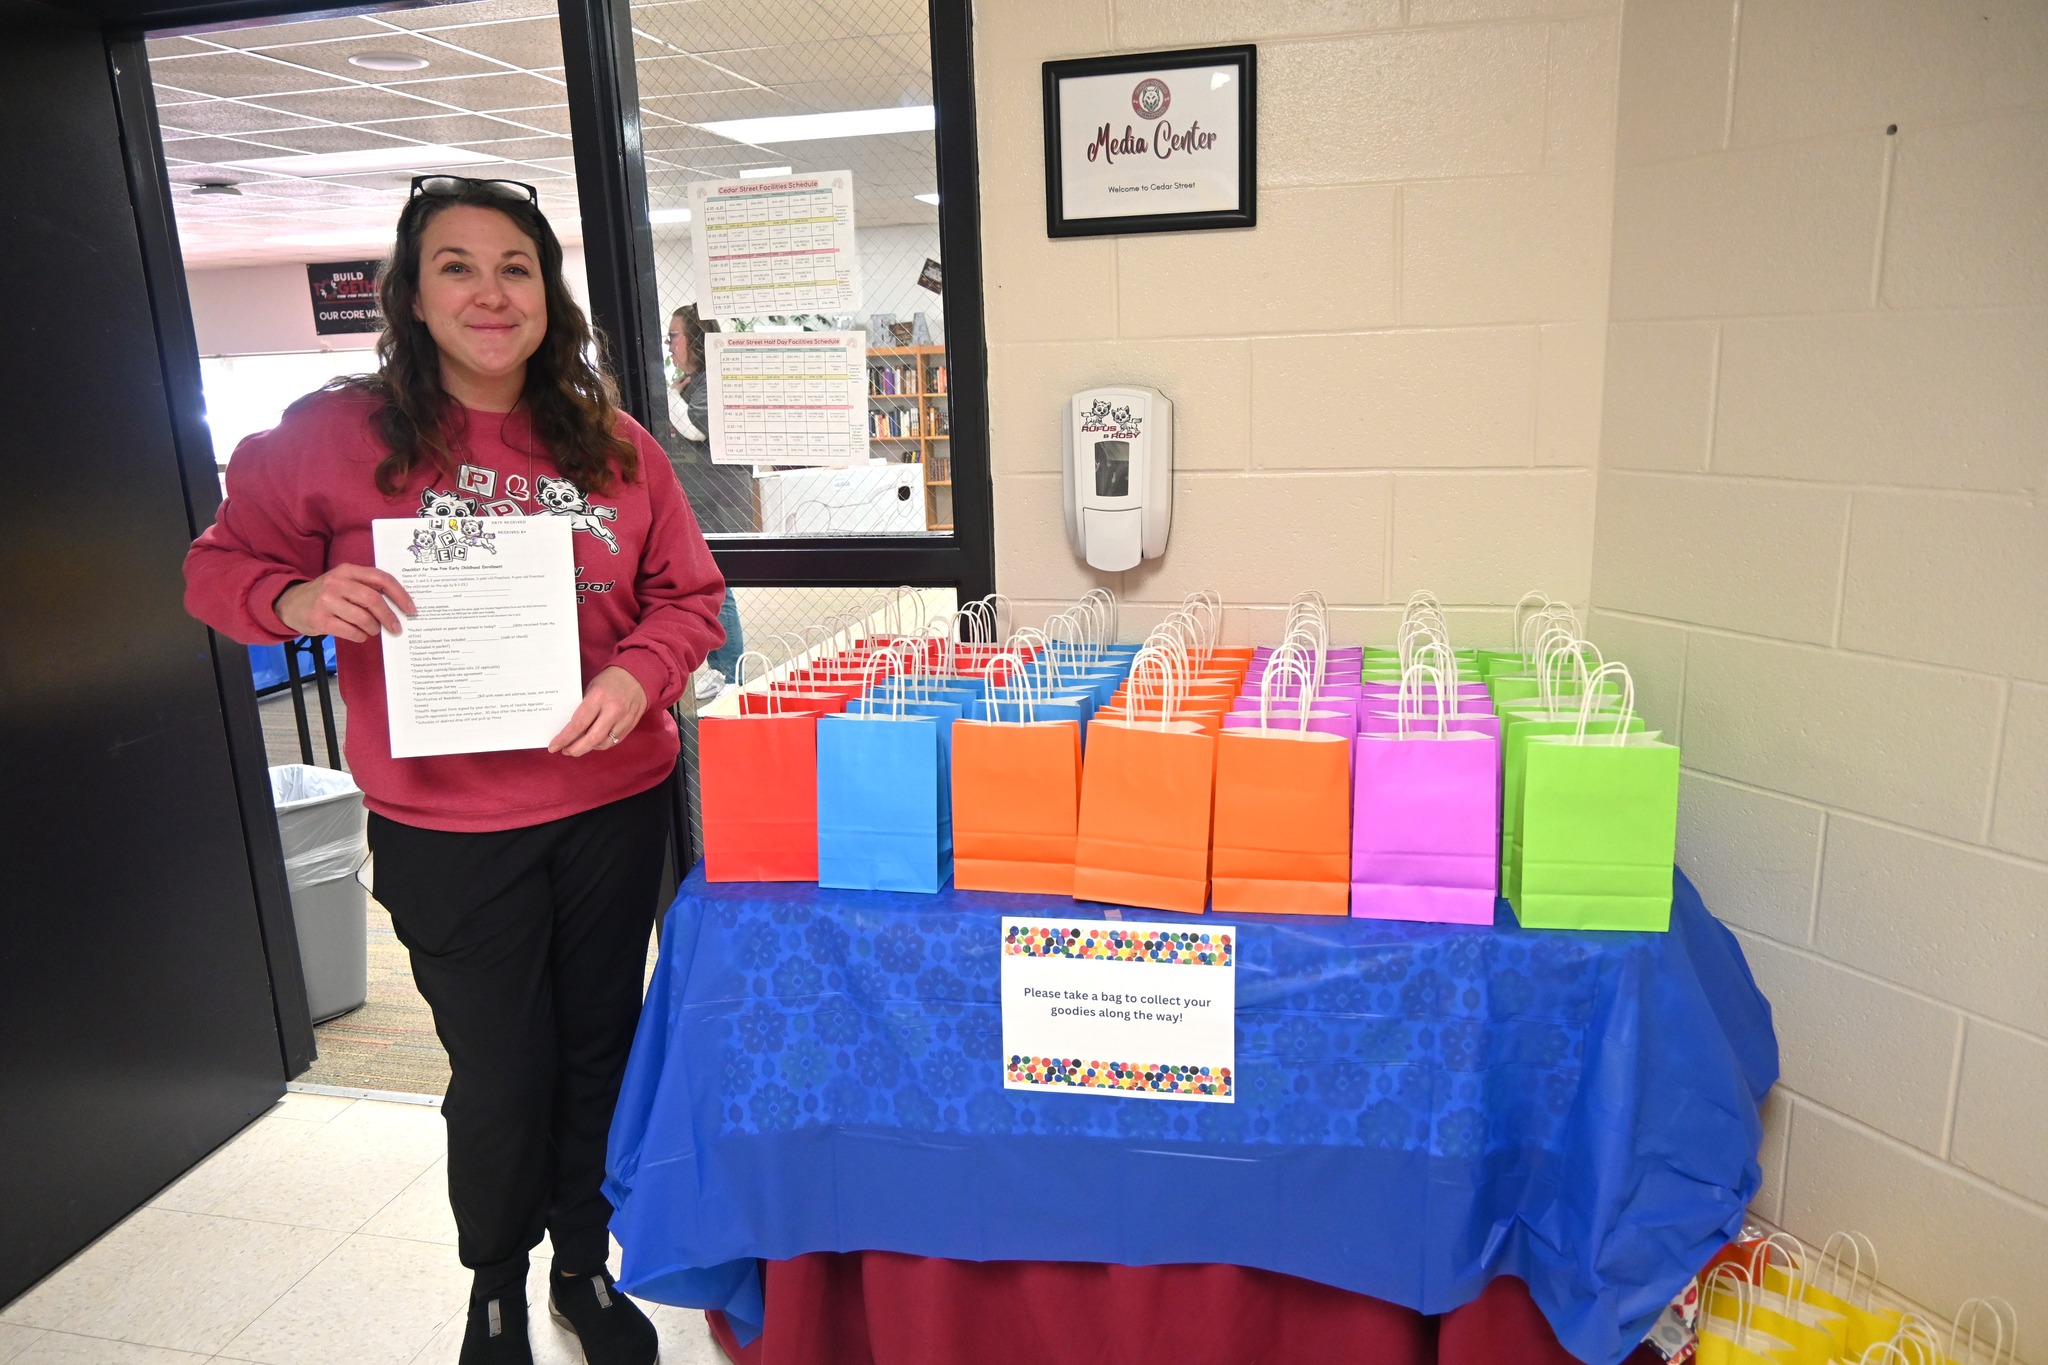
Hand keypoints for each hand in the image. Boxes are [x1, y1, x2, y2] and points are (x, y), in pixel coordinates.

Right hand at [276, 564, 416, 642]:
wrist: (290, 603)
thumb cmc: (326, 595)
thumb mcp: (344, 582)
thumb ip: (366, 587)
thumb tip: (398, 605)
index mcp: (347, 570)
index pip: (381, 578)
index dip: (400, 594)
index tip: (411, 609)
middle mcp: (336, 583)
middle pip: (373, 600)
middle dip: (389, 616)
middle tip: (397, 628)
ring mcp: (327, 601)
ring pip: (363, 618)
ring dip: (373, 628)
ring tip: (373, 630)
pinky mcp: (320, 619)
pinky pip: (351, 631)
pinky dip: (360, 636)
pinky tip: (359, 634)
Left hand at [549, 666, 647, 757]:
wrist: (639, 677)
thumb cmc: (611, 680)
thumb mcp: (592, 687)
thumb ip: (583, 707)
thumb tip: (570, 727)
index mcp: (599, 697)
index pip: (578, 723)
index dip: (564, 738)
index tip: (553, 746)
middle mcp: (612, 710)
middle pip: (591, 739)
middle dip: (575, 749)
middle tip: (565, 751)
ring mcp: (623, 720)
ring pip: (603, 743)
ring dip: (588, 748)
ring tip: (577, 747)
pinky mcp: (630, 726)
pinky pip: (614, 741)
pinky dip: (601, 744)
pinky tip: (593, 743)